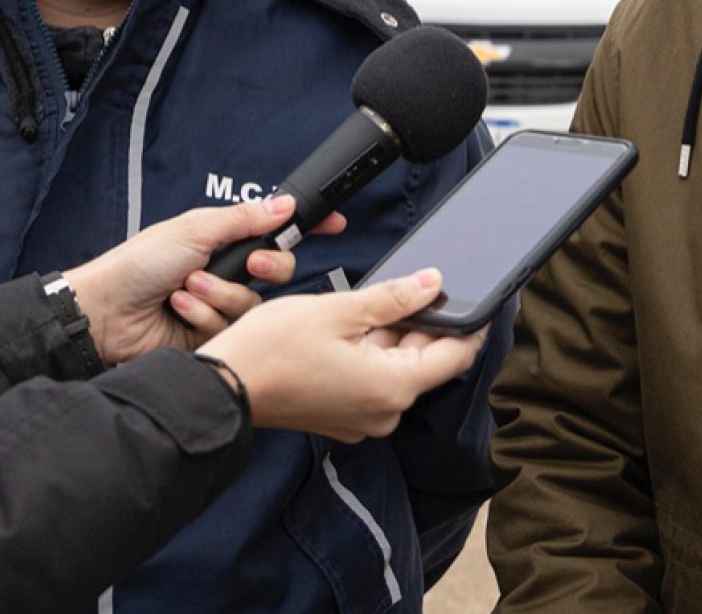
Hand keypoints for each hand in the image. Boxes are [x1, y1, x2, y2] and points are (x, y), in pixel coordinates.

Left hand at [65, 196, 345, 364]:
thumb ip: (244, 219)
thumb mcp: (194, 230)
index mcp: (223, 240)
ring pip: (256, 304)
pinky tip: (180, 310)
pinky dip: (204, 316)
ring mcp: (220, 305)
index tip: (334, 224)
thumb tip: (284, 205)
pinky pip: (232, 328)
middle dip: (269, 266)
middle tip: (252, 264)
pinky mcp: (212, 336)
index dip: (306, 228)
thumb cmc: (138, 264)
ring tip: (188, 288)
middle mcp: (227, 272)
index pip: (276, 231)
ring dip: (220, 294)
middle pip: (279, 270)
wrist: (106, 311)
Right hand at [199, 269, 485, 442]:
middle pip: (425, 360)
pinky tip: (350, 328)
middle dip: (421, 322)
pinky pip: (373, 381)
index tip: (478, 298)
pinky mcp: (342, 416)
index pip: (456, 355)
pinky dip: (371, 353)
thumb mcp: (340, 310)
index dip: (469, 323)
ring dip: (391, 336)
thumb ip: (394, 297)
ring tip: (366, 305)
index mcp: (394, 386)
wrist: (223, 387)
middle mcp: (386, 411)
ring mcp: (363, 418)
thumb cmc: (273, 348)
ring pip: (396, 367)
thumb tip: (434, 283)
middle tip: (409, 286)